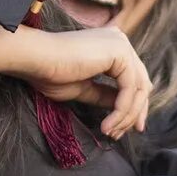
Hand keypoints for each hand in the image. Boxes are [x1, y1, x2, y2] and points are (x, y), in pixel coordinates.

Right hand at [7, 26, 150, 137]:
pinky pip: (129, 88)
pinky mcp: (119, 52)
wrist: (35, 60)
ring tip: (110, 132)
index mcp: (111, 45)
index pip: (133, 78)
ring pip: (137, 88)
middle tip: (123, 135)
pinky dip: (121, 110)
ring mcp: (121, 44)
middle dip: (134, 113)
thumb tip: (124, 109)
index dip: (133, 106)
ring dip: (126, 116)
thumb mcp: (84, 89)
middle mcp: (119, 40)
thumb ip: (105, 95)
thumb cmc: (50, 73)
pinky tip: (107, 125)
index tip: (124, 128)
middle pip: (141, 83)